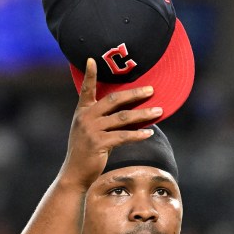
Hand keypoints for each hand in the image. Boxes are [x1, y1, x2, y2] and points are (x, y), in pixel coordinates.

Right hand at [59, 58, 162, 190]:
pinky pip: (122, 136)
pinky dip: (137, 134)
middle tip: (151, 90)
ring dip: (143, 114)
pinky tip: (148, 133)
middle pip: (113, 100)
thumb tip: (128, 112)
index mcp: (82, 111)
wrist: (75, 174)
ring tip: (159, 111)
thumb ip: (102, 119)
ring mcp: (91, 130)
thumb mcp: (89, 131)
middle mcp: (85, 118)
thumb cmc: (86, 152)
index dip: (90, 74)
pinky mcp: (98, 144)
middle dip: (134, 94)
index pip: (87, 89)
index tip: (92, 59)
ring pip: (122, 118)